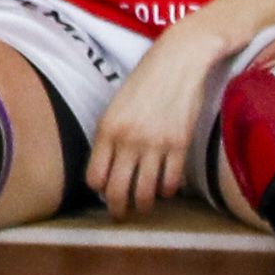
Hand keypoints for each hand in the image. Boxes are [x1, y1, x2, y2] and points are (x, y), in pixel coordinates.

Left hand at [87, 15, 232, 210]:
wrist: (179, 60)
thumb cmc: (146, 79)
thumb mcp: (118, 105)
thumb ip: (111, 135)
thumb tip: (110, 166)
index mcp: (107, 128)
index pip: (95, 177)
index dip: (99, 189)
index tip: (105, 191)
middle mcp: (128, 140)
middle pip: (116, 191)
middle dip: (117, 209)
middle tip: (121, 215)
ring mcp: (155, 145)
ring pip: (144, 194)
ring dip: (142, 205)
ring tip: (143, 206)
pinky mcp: (180, 146)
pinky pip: (170, 183)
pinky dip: (166, 191)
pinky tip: (165, 188)